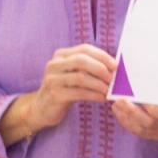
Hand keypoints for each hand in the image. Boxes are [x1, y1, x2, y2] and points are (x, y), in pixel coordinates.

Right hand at [0, 45, 115, 143]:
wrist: (42, 108)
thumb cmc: (64, 89)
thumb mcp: (73, 75)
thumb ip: (89, 68)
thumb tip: (114, 67)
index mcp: (61, 55)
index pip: (84, 49)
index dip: (102, 55)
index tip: (116, 65)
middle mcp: (55, 64)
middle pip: (81, 60)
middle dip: (100, 68)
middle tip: (113, 78)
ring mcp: (52, 79)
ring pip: (80, 77)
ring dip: (99, 84)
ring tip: (108, 90)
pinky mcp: (54, 94)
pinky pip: (78, 92)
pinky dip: (93, 95)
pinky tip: (102, 98)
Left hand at [112, 100, 157, 140]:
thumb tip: (154, 63)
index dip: (153, 108)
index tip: (142, 98)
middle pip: (149, 122)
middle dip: (133, 111)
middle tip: (120, 99)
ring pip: (140, 128)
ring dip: (126, 116)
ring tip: (116, 104)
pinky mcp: (151, 135)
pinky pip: (136, 131)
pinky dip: (125, 121)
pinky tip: (118, 111)